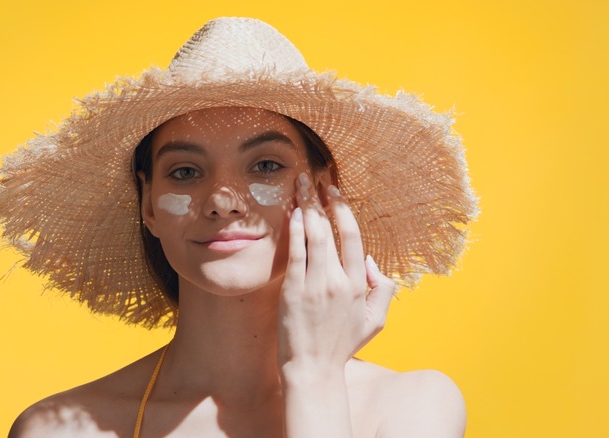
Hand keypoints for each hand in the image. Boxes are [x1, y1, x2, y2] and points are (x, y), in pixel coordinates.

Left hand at [278, 172, 397, 373]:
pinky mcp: (293, 290)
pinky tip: (291, 213)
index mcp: (358, 285)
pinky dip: (293, 230)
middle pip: (332, 230)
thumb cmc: (341, 345)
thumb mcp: (375, 321)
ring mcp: (315, 285)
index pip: (353, 237)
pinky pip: (295, 253)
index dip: (344, 211)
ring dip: (306, 207)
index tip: (334, 192)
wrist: (313, 368)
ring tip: (300, 186)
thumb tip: (371, 262)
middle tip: (315, 179)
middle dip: (323, 200)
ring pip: (313, 236)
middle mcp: (338, 281)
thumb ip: (382, 290)